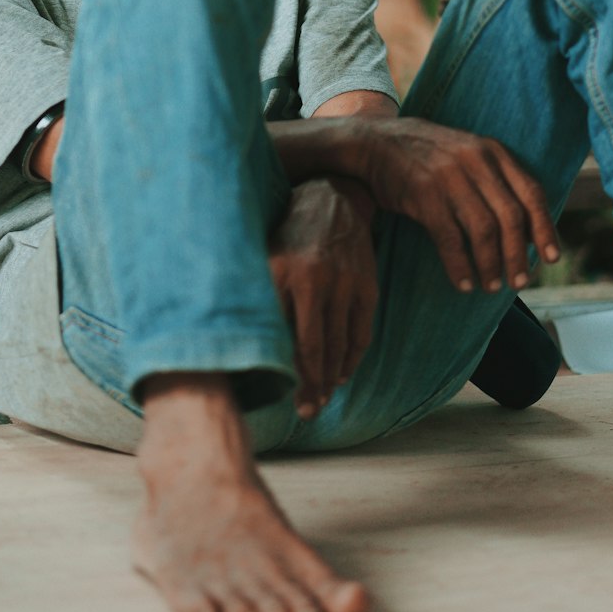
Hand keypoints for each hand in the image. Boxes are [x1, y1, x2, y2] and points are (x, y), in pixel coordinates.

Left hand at [269, 179, 377, 420]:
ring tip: (324, 397)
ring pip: (340, 344)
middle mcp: (314, 278)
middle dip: (313, 386)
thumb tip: (246, 351)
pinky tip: (342, 371)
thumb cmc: (285, 237)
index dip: (291, 375)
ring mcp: (344, 281)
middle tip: (309, 412)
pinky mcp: (366, 283)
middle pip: (316, 348)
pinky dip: (353, 356)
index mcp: (281, 274)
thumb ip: (260, 300)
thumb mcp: (264, 261)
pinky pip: (362, 332)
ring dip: (333, 377)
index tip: (290, 401)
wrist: (329, 198)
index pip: (287, 339)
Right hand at [353, 117, 559, 294]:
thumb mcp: (467, 153)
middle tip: (519, 282)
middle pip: (510, 217)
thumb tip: (526, 228)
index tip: (552, 257)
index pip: (532, 193)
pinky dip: (460, 266)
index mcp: (492, 151)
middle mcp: (475, 161)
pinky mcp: (424, 194)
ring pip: (483, 230)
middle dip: (518, 255)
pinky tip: (464, 283)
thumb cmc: (426, 156)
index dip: (545, 228)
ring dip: (491, 264)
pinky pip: (450, 238)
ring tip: (492, 285)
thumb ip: (495, 179)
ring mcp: (449, 177)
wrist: (375, 142)